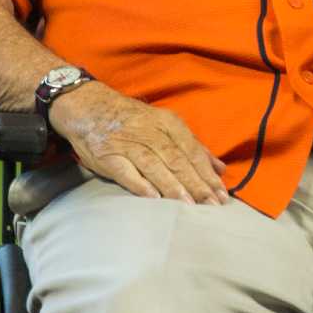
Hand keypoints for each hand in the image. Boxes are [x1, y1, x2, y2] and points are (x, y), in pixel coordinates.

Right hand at [49, 82, 229, 204]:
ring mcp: (129, 144)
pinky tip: (154, 200)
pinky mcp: (108, 156)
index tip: (222, 194)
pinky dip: (141, 185)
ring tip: (189, 206)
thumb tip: (220, 169)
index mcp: (169, 124)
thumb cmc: (134, 121)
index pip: (193, 152)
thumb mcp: (166, 125)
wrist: (90, 107)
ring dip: (173, 187)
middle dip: (197, 184)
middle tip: (212, 205)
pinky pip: (127, 172)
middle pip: (178, 161)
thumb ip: (194, 147)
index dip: (208, 174)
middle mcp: (152, 133)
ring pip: (156, 166)